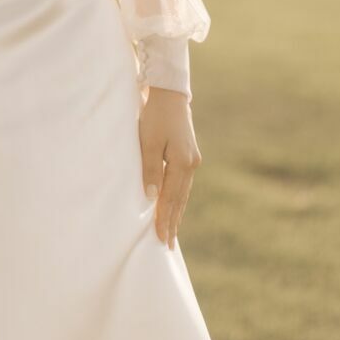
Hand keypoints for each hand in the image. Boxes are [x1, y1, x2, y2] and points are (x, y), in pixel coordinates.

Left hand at [139, 87, 201, 248]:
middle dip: (173, 222)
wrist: (170, 94)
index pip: (170, 198)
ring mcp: (192, 160)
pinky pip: (183, 183)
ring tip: (172, 232)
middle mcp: (191, 164)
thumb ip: (150, 169)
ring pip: (183, 193)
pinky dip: (178, 198)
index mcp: (182, 162)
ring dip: (176, 212)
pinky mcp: (189, 155)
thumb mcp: (147, 141)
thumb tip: (151, 197)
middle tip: (168, 245)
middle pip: (179, 199)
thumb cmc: (155, 116)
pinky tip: (175, 206)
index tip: (161, 239)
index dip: (165, 219)